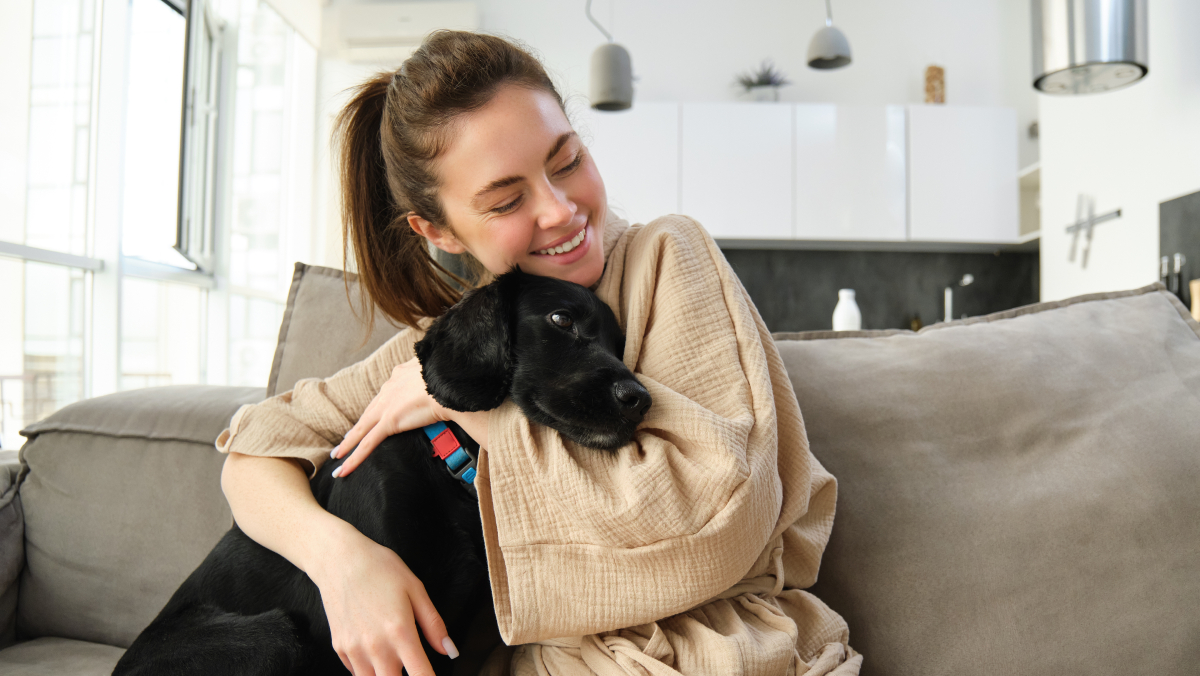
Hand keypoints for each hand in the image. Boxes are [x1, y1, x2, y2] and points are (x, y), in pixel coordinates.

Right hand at [312, 527, 456, 675]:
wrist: (338, 559)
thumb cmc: (380, 569)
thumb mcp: (415, 589)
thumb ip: (434, 625)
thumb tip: (449, 651)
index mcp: (400, 633)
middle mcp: (376, 647)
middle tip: (413, 667)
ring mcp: (354, 650)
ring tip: (395, 662)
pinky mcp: (339, 648)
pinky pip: (356, 672)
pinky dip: (368, 670)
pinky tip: (376, 656)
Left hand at [332, 358, 447, 476]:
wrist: (448, 380)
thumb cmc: (449, 375)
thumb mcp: (437, 370)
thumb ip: (431, 374)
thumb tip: (438, 377)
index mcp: (399, 377)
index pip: (383, 397)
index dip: (374, 410)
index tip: (370, 418)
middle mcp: (388, 390)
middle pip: (368, 413)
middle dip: (356, 429)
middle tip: (345, 440)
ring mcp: (387, 406)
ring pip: (362, 430)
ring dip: (348, 445)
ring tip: (338, 456)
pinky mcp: (389, 421)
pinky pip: (368, 443)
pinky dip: (354, 457)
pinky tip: (344, 468)